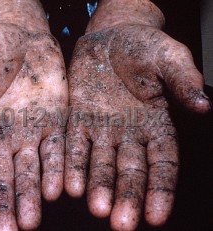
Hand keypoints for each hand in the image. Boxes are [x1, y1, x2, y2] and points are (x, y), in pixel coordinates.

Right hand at [0, 1, 67, 229]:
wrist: (22, 33)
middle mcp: (1, 137)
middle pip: (0, 180)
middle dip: (3, 208)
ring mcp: (28, 132)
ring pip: (29, 172)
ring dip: (30, 198)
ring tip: (31, 222)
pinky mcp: (53, 122)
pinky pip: (55, 150)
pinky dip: (56, 170)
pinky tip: (57, 191)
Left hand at [64, 0, 210, 229]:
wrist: (110, 36)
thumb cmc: (143, 45)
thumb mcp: (168, 57)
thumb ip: (183, 80)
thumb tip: (204, 105)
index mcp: (156, 123)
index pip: (162, 163)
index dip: (160, 190)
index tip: (156, 216)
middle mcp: (129, 134)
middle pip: (130, 171)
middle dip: (126, 196)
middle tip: (121, 223)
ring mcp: (101, 129)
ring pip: (100, 163)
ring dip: (97, 186)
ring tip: (95, 207)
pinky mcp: (77, 119)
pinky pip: (74, 145)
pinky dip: (72, 165)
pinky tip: (69, 185)